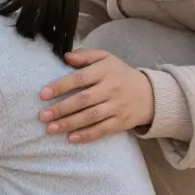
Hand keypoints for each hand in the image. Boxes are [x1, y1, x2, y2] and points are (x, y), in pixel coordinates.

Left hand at [39, 49, 154, 143]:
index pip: (80, 78)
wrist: (152, 94)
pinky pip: (102, 130)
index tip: (43, 94)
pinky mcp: (121, 122)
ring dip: (69, 124)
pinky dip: (87, 135)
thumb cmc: (121, 75)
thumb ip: (86, 55)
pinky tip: (71, 138)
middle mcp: (111, 89)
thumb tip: (66, 56)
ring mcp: (117, 107)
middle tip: (43, 116)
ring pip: (91, 117)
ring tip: (51, 128)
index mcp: (105, 71)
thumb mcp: (107, 59)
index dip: (60, 86)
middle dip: (61, 109)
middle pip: (83, 100)